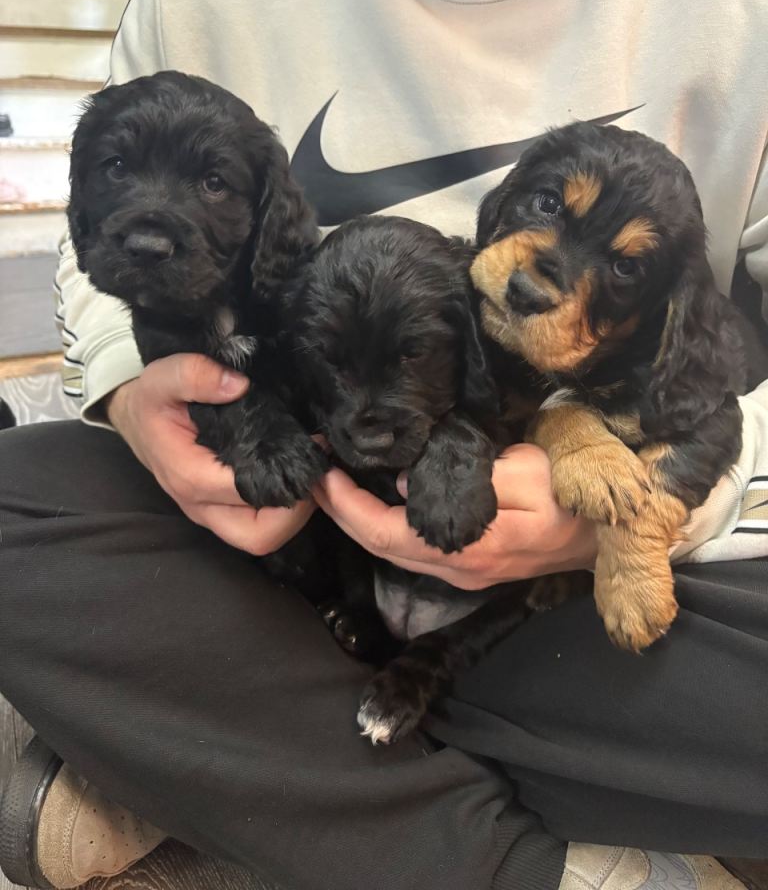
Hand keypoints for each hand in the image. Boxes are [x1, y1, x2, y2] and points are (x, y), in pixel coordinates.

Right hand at [106, 354, 314, 553]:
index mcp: (189, 475)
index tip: (312, 446)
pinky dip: (283, 511)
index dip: (286, 476)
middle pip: (258, 535)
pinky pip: (257, 525)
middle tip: (317, 470)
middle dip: (296, 512)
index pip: (247, 492)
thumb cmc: (152, 401)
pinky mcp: (221, 511)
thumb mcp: (161, 377)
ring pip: (261, 536)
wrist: (136, 420)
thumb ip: (193, 374)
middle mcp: (201, 505)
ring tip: (311, 473)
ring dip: (293, 514)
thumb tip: (238, 385)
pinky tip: (297, 475)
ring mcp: (211, 513)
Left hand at [314, 443, 595, 589]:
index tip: (322, 471)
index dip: (347, 505)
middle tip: (316, 472)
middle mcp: (456, 568)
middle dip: (341, 510)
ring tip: (336, 481)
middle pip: (380, 545)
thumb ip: (469, 478)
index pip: (386, 531)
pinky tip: (375, 498)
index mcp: (467, 547)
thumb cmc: (573, 498)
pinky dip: (384, 522)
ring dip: (359, 517)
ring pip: (393, 549)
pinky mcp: (470, 564)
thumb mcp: (527, 473)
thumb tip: (407, 482)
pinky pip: (411, 546)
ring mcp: (462, 571)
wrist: (610, 536)